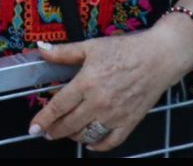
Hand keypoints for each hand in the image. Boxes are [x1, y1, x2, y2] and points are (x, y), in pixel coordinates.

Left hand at [30, 25, 192, 150]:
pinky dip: (97, 146)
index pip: (58, 107)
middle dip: (54, 131)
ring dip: (73, 136)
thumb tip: (41, 49)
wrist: (159, 57)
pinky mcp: (129, 122)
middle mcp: (98, 102)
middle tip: (48, 132)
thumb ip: (64, 52)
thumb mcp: (92, 46)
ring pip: (86, 135)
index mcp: (87, 82)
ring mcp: (114, 115)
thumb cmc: (126, 49)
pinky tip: (90, 142)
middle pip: (69, 125)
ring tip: (68, 131)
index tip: (33, 129)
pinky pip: (110, 142)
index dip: (43, 119)